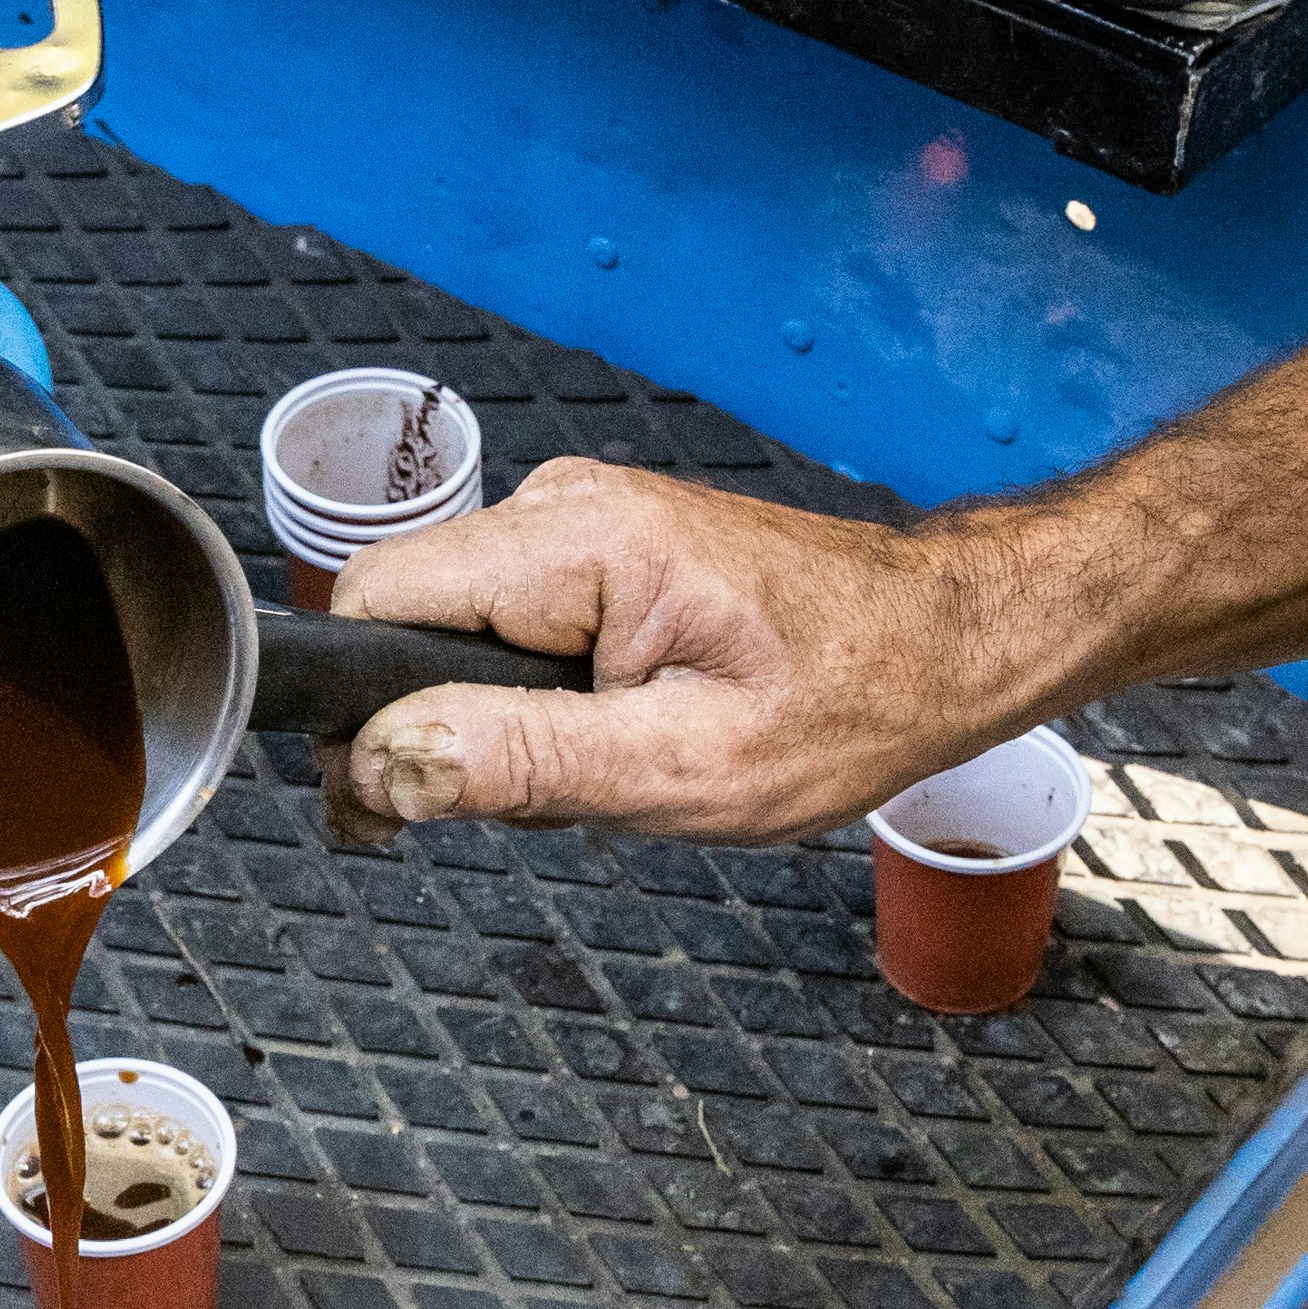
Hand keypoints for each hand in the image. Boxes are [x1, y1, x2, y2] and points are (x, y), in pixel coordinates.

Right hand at [326, 459, 1031, 842]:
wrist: (944, 643)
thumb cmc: (849, 702)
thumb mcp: (679, 769)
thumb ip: (520, 763)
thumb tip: (380, 763)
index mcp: (576, 541)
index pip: (374, 599)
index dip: (363, 710)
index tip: (397, 804)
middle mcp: (561, 504)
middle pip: (407, 621)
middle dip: (450, 728)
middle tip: (559, 795)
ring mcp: (576, 521)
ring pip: (454, 635)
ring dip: (503, 724)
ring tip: (611, 763)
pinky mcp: (594, 549)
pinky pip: (506, 629)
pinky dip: (542, 700)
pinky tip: (621, 729)